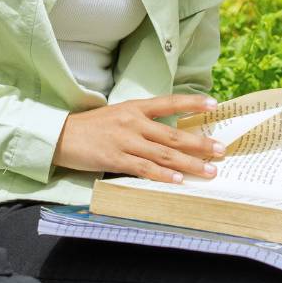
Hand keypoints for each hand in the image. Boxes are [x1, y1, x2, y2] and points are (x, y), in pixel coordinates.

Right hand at [53, 95, 224, 183]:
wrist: (61, 136)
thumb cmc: (93, 127)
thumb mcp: (119, 115)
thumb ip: (143, 121)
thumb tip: (171, 133)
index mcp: (135, 107)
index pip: (168, 102)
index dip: (191, 103)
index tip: (214, 105)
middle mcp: (133, 122)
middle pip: (173, 133)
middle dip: (200, 143)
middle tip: (221, 150)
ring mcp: (125, 141)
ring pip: (163, 154)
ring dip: (189, 164)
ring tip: (208, 171)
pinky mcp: (115, 159)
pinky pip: (144, 168)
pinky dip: (162, 175)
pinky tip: (178, 181)